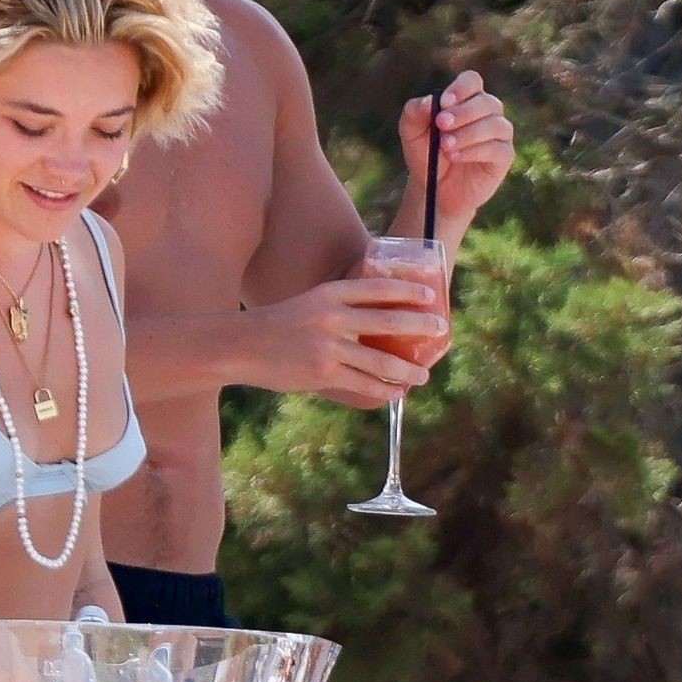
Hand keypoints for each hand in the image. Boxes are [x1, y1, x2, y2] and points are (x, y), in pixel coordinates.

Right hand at [250, 277, 447, 405]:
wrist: (241, 346)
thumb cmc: (277, 325)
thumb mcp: (309, 304)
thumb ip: (339, 309)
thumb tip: (374, 321)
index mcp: (330, 293)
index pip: (378, 288)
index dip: (408, 290)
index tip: (430, 295)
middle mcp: (333, 317)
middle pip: (388, 320)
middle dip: (420, 326)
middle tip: (440, 330)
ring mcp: (329, 346)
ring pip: (381, 360)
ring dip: (407, 370)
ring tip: (422, 375)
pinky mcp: (323, 373)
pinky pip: (363, 384)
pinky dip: (384, 391)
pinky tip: (396, 393)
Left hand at [399, 70, 513, 220]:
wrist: (434, 189)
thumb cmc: (425, 154)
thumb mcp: (411, 134)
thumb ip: (414, 113)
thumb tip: (429, 101)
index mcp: (466, 99)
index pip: (471, 81)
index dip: (460, 89)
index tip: (443, 103)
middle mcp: (487, 112)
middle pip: (485, 102)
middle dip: (463, 113)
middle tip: (441, 124)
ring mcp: (499, 133)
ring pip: (494, 124)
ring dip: (468, 133)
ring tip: (444, 146)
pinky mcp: (503, 156)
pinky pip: (497, 148)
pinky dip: (475, 151)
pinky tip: (455, 156)